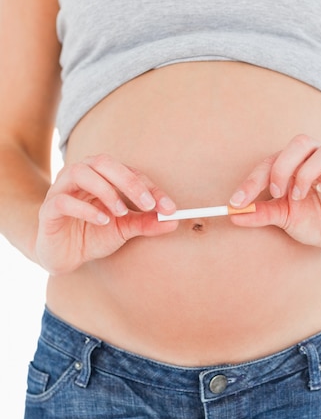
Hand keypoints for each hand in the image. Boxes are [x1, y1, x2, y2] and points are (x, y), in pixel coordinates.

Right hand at [36, 154, 177, 273]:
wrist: (64, 256)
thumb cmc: (93, 235)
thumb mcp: (124, 230)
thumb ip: (146, 223)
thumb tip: (173, 221)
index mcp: (101, 176)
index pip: (128, 172)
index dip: (150, 187)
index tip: (168, 207)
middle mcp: (80, 176)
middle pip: (103, 162)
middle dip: (129, 181)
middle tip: (148, 204)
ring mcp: (61, 190)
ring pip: (80, 173)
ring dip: (106, 191)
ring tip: (121, 212)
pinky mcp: (49, 209)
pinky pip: (64, 201)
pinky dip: (86, 209)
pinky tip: (102, 221)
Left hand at [229, 134, 320, 258]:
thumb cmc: (314, 221)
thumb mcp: (284, 218)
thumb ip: (261, 213)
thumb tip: (233, 215)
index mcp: (297, 165)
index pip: (272, 161)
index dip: (252, 180)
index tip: (237, 202)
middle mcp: (318, 162)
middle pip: (301, 142)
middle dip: (283, 166)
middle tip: (276, 192)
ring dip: (308, 172)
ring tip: (299, 196)